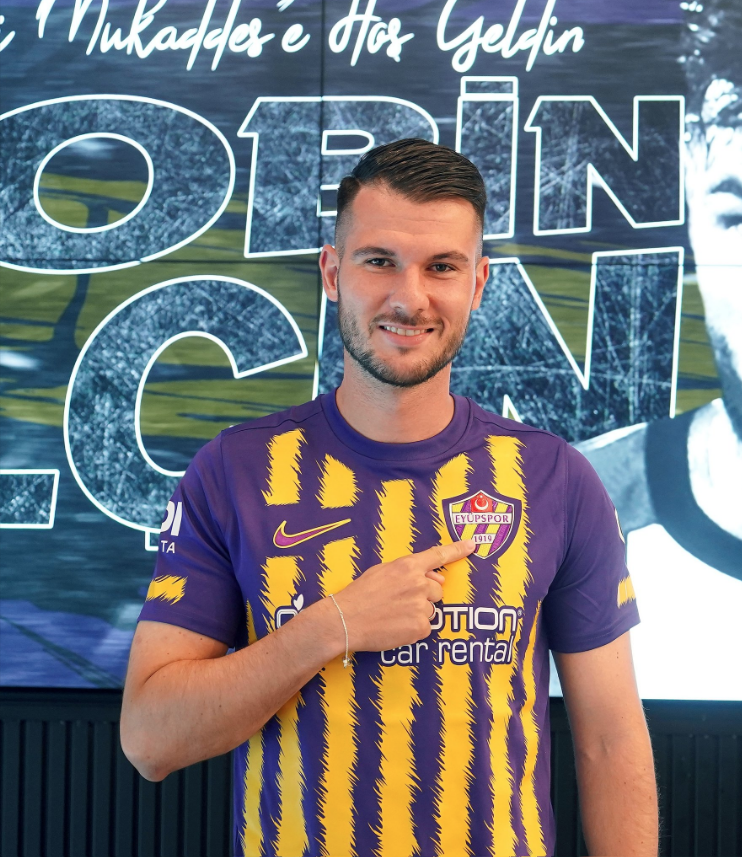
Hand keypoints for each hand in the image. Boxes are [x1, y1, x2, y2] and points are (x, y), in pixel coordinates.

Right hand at [331, 540, 474, 651]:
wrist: (345, 620)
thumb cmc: (360, 595)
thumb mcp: (381, 572)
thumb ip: (410, 572)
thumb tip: (438, 578)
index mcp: (407, 566)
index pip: (438, 555)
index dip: (457, 550)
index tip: (472, 545)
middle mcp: (418, 584)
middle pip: (437, 590)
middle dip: (424, 595)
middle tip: (401, 601)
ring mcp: (421, 606)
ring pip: (430, 609)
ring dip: (418, 613)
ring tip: (394, 615)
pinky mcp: (420, 628)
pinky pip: (426, 627)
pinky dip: (414, 629)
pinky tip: (395, 626)